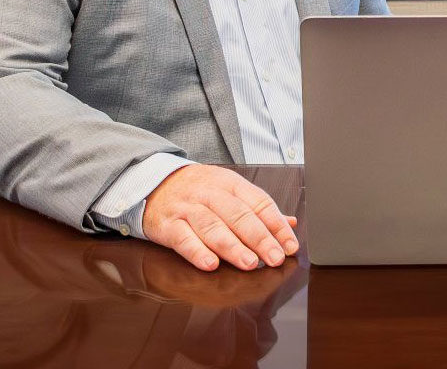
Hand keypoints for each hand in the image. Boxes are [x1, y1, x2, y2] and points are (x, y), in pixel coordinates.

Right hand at [141, 164, 298, 271]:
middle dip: (259, 237)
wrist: (155, 183)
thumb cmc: (198, 190)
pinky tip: (210, 264)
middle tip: (274, 257)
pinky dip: (196, 251)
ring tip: (249, 263)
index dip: (276, 224)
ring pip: (212, 226)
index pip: (258, 202)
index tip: (290, 245)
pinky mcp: (168, 225)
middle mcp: (209, 194)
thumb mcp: (228, 189)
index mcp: (229, 183)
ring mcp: (188, 208)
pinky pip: (183, 238)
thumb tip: (291, 223)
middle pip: (237, 214)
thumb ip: (258, 208)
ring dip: (232, 246)